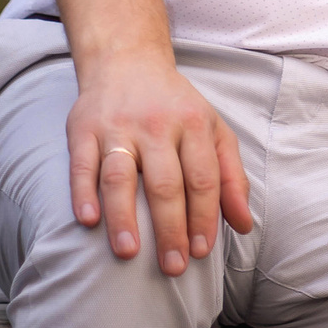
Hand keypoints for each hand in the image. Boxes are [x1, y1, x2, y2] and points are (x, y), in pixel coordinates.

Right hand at [65, 53, 252, 274]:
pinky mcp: (84, 129)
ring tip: (129, 253)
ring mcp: (118, 127)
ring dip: (124, 217)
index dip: (204, 217)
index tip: (201, 251)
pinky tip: (88, 221)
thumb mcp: (212, 131)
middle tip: (172, 267)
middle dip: (171, 228)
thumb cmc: (176, 106)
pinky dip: (84, 193)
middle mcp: (157, 125)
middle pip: (166, 183)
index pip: (203, 179)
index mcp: (194, 125)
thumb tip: (245, 224)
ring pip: (121, 176)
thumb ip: (231, 177)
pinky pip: (82, 165)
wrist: (127, 59)